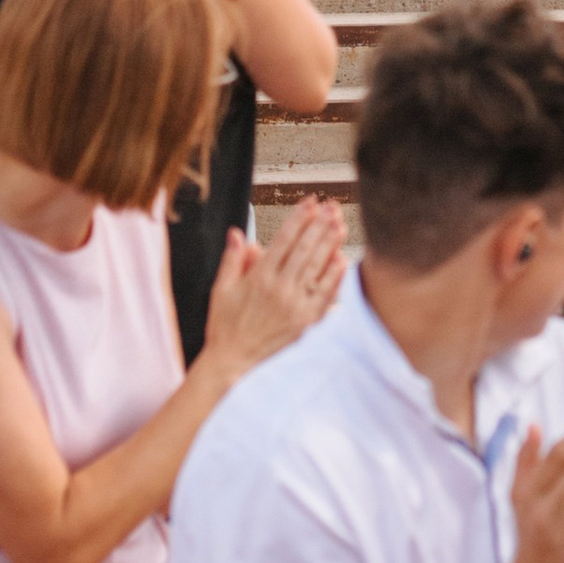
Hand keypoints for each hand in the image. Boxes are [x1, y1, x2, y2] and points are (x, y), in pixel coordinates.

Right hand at [203, 198, 345, 375]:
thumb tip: (237, 233)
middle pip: (304, 249)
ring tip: (340, 224)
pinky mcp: (306, 322)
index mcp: (259, 277)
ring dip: (330, 244)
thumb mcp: (221, 289)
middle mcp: (279, 289)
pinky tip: (342, 259)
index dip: (299, 217)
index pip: (284, 239)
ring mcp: (294, 305)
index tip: (310, 202)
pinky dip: (334, 276)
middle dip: (319, 224)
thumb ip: (232, 259)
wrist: (232, 361)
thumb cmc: (225, 325)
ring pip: (317, 267)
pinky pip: (325, 295)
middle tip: (330, 206)